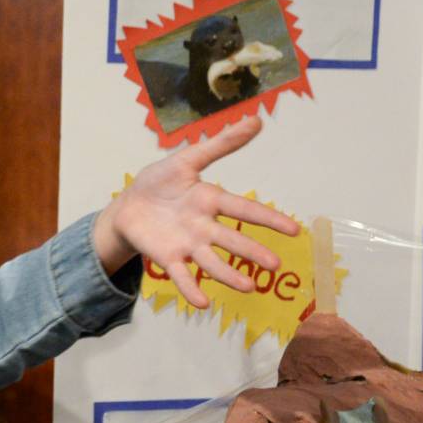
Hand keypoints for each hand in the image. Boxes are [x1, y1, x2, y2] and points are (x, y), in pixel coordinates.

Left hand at [92, 116, 300, 308]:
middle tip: (276, 265)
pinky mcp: (167, 258)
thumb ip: (221, 144)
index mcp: (211, 200)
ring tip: (248, 287)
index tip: (294, 230)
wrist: (128, 205)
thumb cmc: (160, 182)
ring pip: (211, 261)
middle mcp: (204, 226)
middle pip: (232, 240)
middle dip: (252, 251)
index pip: (245, 209)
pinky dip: (191, 289)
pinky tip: (202, 303)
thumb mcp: (188, 158)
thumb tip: (257, 120)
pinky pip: (181, 275)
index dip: (269, 219)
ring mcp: (187, 244)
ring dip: (229, 275)